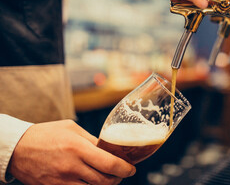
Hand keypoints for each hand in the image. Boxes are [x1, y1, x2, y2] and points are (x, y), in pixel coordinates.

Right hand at [8, 120, 134, 184]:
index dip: (125, 169)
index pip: (109, 164)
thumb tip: (109, 148)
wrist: (17, 148)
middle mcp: (72, 166)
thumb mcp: (72, 129)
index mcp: (78, 148)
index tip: (132, 169)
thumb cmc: (46, 134)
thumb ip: (92, 140)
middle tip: (123, 173)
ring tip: (110, 177)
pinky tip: (93, 182)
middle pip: (105, 180)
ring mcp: (63, 181)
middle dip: (118, 178)